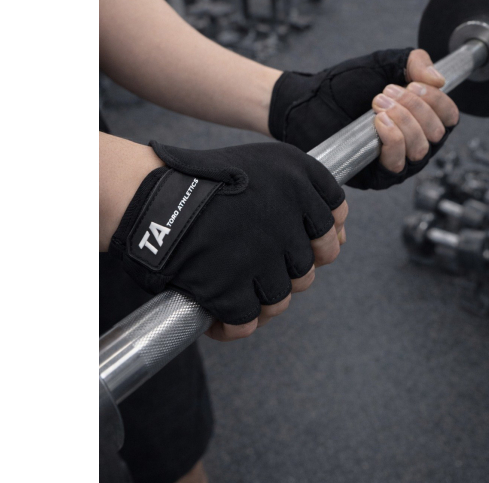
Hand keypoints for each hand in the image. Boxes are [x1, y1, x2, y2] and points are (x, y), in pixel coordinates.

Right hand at [107, 141, 347, 340]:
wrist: (148, 195)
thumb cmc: (206, 180)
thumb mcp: (266, 165)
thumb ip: (306, 193)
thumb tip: (341, 235)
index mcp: (298, 181)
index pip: (334, 222)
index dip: (320, 238)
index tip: (297, 241)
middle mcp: (286, 216)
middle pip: (309, 267)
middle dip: (286, 269)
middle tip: (256, 262)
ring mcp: (259, 255)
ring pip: (281, 298)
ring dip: (260, 298)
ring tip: (235, 285)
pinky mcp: (229, 288)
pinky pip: (246, 322)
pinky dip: (231, 324)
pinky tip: (217, 313)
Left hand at [268, 48, 458, 189]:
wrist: (309, 101)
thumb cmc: (345, 85)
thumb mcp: (385, 64)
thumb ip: (415, 63)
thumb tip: (440, 81)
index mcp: (421, 118)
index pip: (449, 117)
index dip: (437, 101)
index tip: (413, 84)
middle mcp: (414, 143)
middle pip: (437, 133)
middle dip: (415, 108)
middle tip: (385, 93)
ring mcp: (397, 161)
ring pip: (421, 150)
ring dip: (403, 121)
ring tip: (376, 104)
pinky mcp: (377, 177)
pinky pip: (398, 164)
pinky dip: (393, 138)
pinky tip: (378, 122)